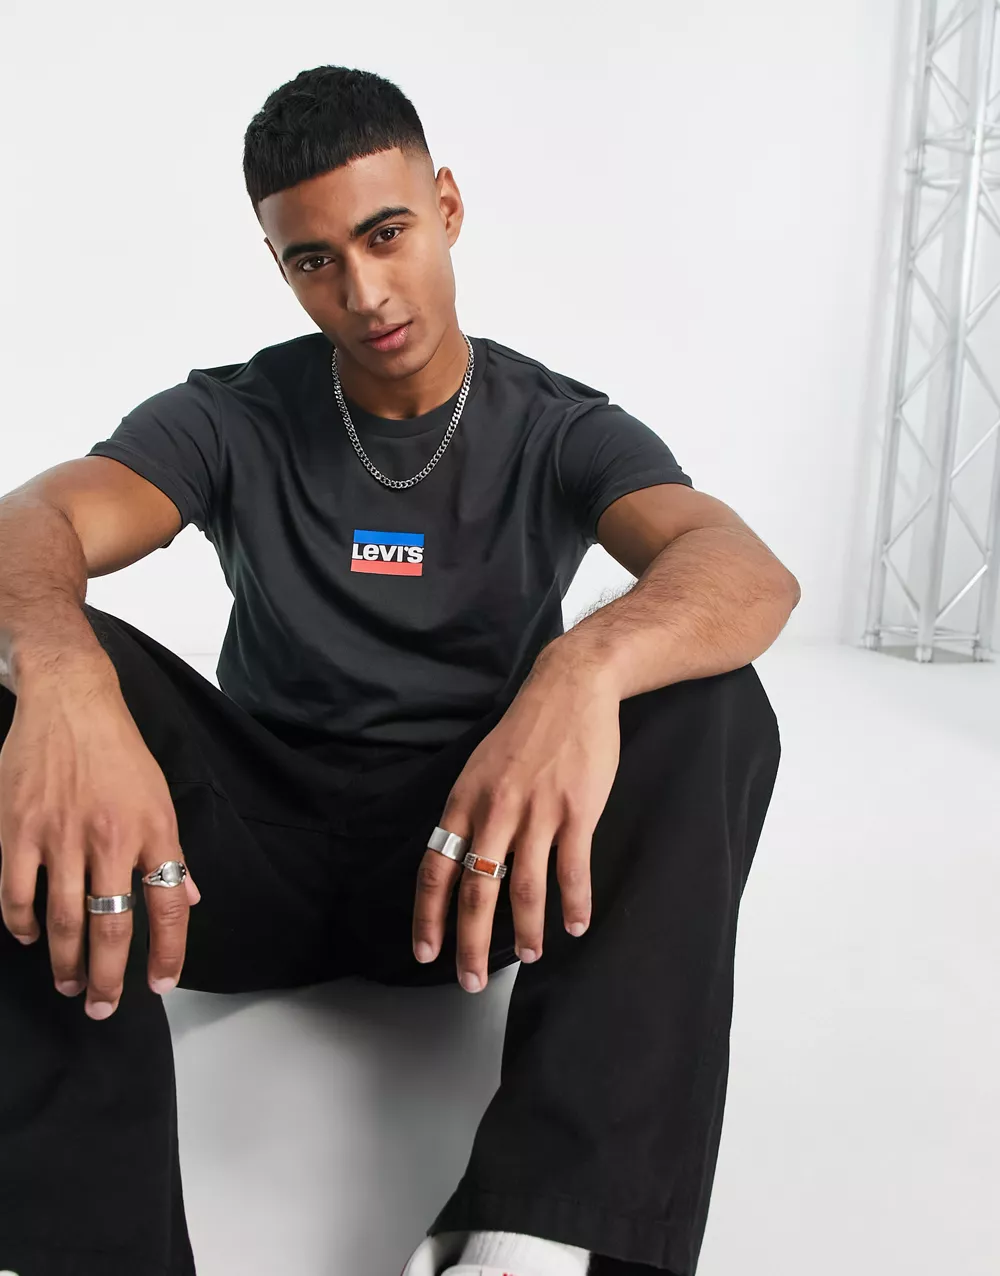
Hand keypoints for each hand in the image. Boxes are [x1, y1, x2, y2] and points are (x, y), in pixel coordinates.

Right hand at [0, 674, 200, 1019]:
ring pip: (64, 920)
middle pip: (112, 925)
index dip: (168, 952)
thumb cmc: (119, 749)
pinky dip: (23, 924)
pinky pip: (17, 894)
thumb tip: (188, 895)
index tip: (161, 985)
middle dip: (110, 977)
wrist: (71, 701)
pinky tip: (30, 937)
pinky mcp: (19, 830)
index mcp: (153, 830)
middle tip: (104, 1007)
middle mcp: (110, 838)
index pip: (169, 905)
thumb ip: (171, 851)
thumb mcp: (160, 795)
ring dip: (66, 962)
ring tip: (70, 984)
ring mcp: (60, 836)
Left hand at [411, 655, 620, 991]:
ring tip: (530, 958)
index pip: (436, 869)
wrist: (571, 687)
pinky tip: (575, 926)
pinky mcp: (576, 811)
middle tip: (473, 981)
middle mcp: (495, 811)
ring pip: (524, 888)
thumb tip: (460, 859)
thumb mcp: (480, 765)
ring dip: (526, 932)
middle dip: (472, 943)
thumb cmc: (526, 729)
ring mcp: (537, 812)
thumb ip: (471, 812)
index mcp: (464, 801)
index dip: (429, 917)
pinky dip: (573, 904)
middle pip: (475, 891)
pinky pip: (571, 869)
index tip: (426, 953)